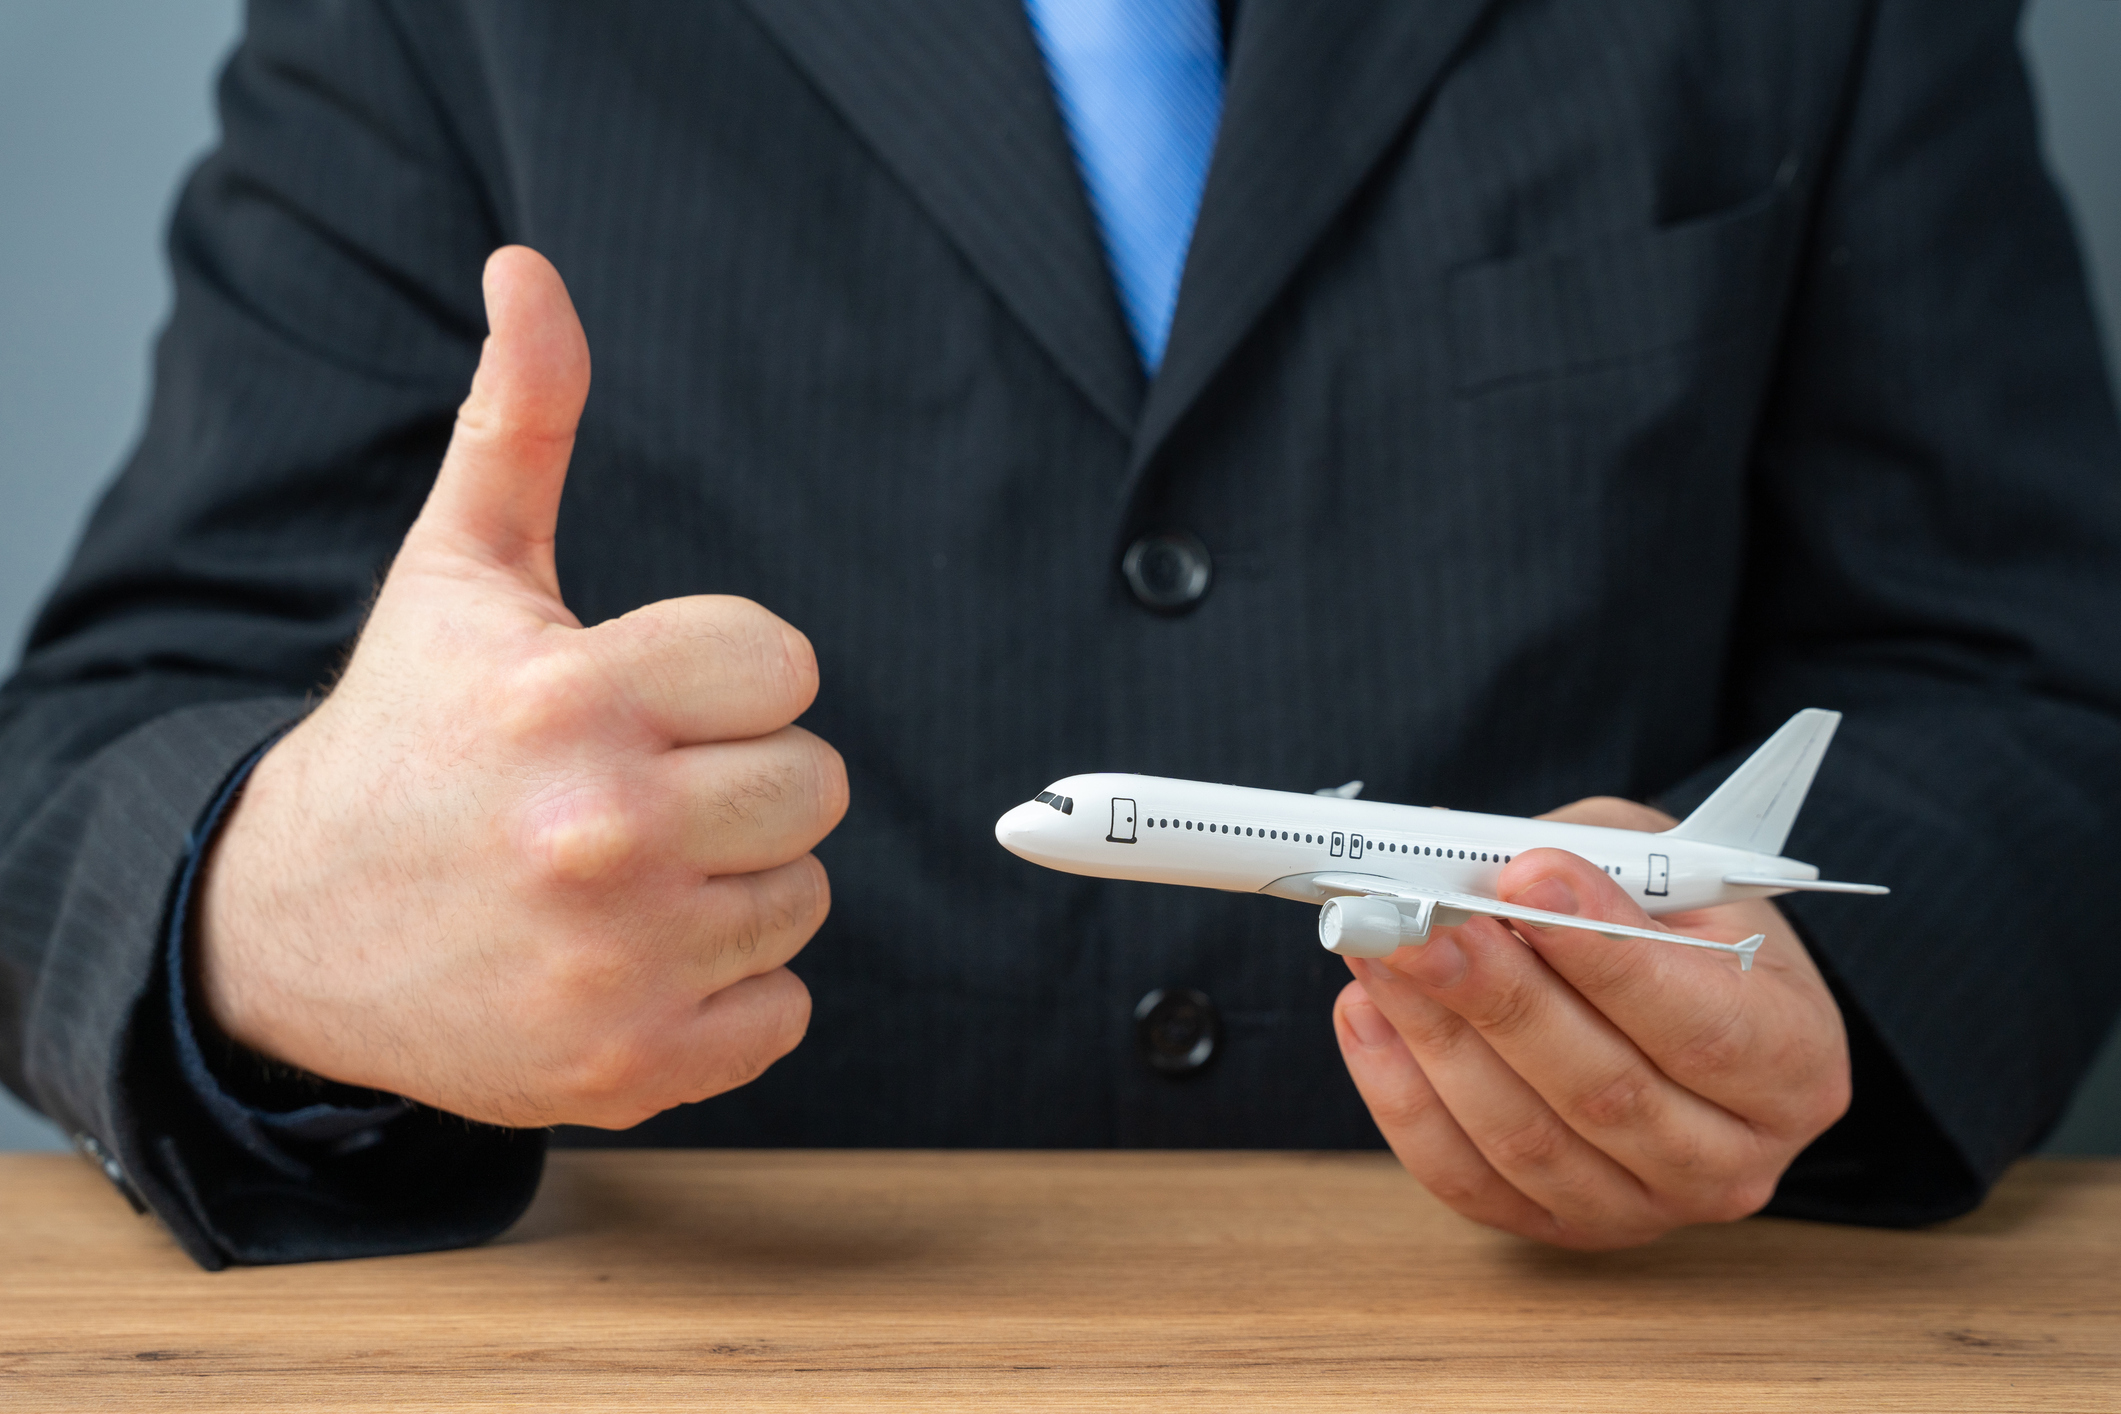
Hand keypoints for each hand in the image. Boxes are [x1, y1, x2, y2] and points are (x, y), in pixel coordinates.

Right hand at [197, 247, 846, 1129]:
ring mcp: (620, 961)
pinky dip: (728, 995)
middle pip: (818, 781)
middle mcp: (602, 830)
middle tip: (635, 791)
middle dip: (740, 778)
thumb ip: (517, 421)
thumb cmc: (402, 740)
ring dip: (735, 884)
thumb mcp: (455, 573)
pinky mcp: (632, 1066)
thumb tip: (530, 270)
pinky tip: (629, 959)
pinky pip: (786, 1011)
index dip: (726, 677)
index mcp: (574, 694)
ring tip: (622, 874)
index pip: (788, 664)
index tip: (646, 698)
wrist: (287, 934)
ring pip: (806, 894)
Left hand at [1331, 796, 1848, 1248]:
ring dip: (1433, 1037)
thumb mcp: (1663, 865)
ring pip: (1524, 1138)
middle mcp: (1733, 1158)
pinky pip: (1465, 1177)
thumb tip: (1487, 876)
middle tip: (1417, 922)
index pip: (1700, 1024)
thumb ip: (1592, 869)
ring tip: (1375, 952)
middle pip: (1603, 1090)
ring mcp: (1643, 1209)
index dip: (1602, 954)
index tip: (1522, 881)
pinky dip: (1401, 1095)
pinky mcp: (1557, 1226)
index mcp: (1793, 1062)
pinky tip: (1365, 1014)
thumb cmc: (1676, 921)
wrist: (1677, 993)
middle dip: (1495, 995)